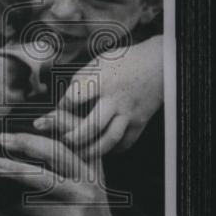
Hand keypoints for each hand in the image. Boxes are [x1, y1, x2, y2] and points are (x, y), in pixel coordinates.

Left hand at [0, 132, 113, 215]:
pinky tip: (7, 200)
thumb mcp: (82, 174)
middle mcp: (89, 177)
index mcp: (91, 160)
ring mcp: (82, 198)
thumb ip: (65, 155)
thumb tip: (28, 135)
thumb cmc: (81, 200)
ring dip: (18, 171)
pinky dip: (20, 203)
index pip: (77, 134)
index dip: (57, 122)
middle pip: (58, 152)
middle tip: (4, 139)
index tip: (34, 120)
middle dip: (27, 143)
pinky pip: (38, 207)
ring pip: (46, 179)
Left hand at [33, 35, 163, 156]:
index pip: (74, 98)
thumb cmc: (123, 61)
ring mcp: (128, 112)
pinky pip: (126, 143)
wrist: (158, 63)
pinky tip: (102, 150)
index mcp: (101, 80)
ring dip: (91, 151)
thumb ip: (79, 81)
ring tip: (78, 154)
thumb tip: (62, 103)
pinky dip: (113, 150)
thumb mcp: (98, 63)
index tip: (57, 112)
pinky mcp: (140, 121)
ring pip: (108, 140)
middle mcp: (114, 98)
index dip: (62, 108)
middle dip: (74, 137)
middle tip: (63, 140)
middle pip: (91, 126)